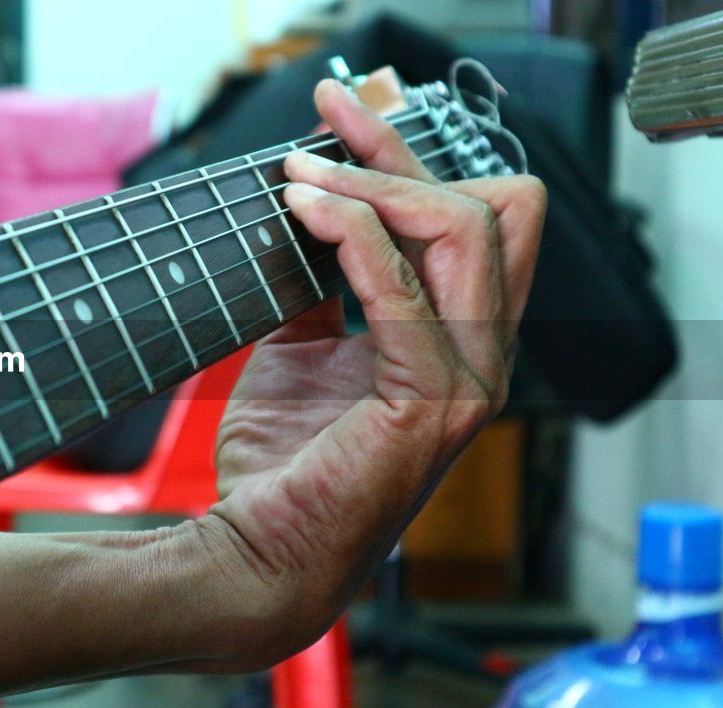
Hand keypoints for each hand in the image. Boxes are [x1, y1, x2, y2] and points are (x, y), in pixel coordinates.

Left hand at [193, 79, 546, 665]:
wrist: (255, 554)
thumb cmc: (279, 466)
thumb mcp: (295, 354)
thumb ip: (315, 292)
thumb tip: (299, 222)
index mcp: (457, 339)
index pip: (470, 218)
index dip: (408, 155)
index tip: (339, 112)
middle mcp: (479, 355)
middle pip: (493, 210)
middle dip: (401, 158)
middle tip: (320, 133)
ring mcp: (465, 382)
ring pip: (464, 233)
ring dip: (372, 190)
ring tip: (297, 180)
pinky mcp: (427, 405)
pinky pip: (403, 291)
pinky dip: (352, 237)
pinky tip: (302, 214)